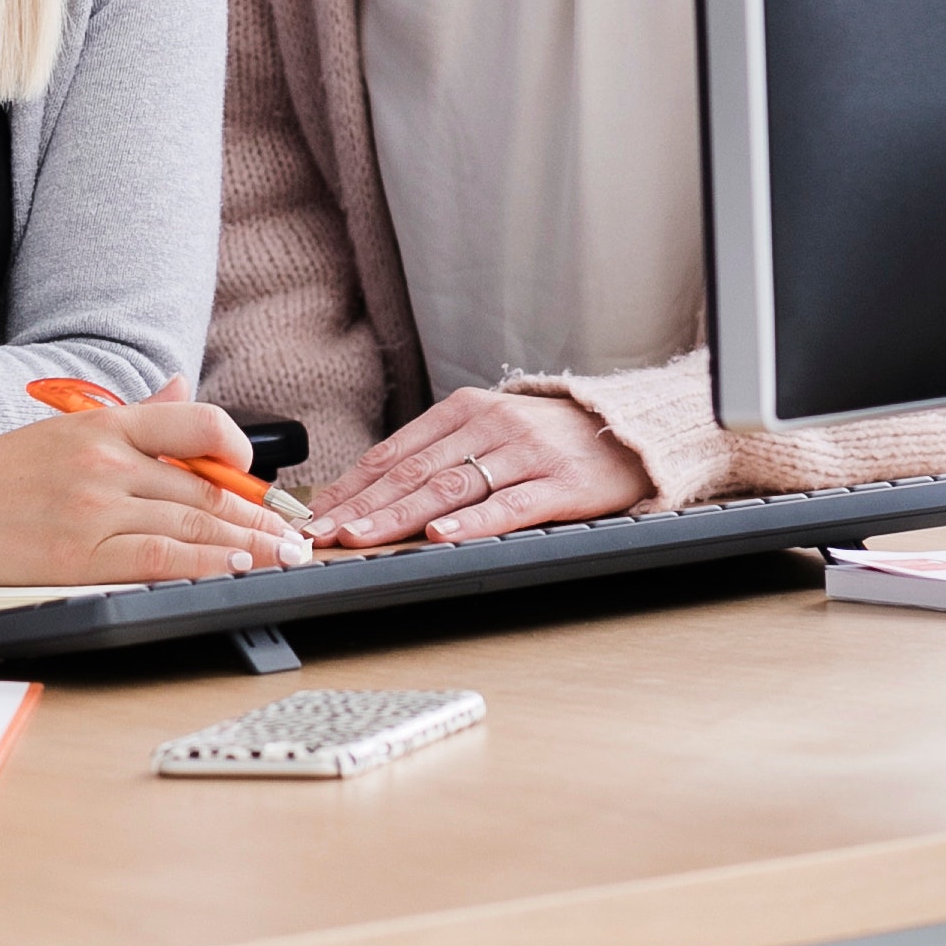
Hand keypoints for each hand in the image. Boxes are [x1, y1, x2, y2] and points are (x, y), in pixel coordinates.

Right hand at [0, 382, 308, 586]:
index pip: (193, 423)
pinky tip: (233, 568)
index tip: (257, 475)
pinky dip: (205, 563)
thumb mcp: (61, 429)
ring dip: (248, 544)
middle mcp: (103, 460)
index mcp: (101, 423)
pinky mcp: (77, 556)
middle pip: (205, 486)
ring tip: (283, 557)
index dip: (238, 450)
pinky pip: (158, 558)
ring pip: (192, 524)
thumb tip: (181, 387)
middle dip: (260, 514)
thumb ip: (130, 417)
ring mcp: (91, 508)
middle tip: (297, 534)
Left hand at [303, 384, 652, 546]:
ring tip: (363, 536)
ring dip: (399, 516)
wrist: (629, 429)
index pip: (394, 451)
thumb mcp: (490, 430)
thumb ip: (441, 453)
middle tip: (323, 534)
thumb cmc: (550, 437)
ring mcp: (525, 453)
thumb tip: (374, 492)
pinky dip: (472, 522)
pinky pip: (509, 505)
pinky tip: (442, 535)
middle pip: (412, 470)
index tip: (315, 515)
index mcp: (465, 409)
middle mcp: (490, 425)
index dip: (351, 485)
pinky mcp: (561, 483)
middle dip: (361, 505)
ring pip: (450, 487)